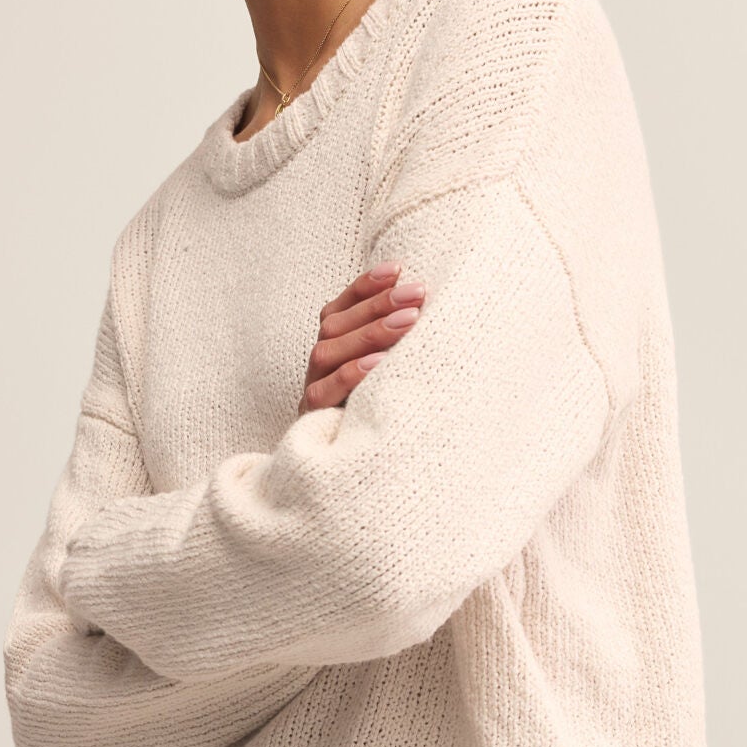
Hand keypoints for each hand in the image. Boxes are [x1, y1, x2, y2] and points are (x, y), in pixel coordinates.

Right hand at [297, 261, 426, 415]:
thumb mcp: (396, 375)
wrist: (363, 477)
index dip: (365, 286)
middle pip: (334, 325)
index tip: (399, 268)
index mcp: (333, 349)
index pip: (340, 308)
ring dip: (369, 333)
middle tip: (417, 293)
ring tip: (410, 321)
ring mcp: (313, 392)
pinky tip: (382, 363)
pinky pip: (325, 392)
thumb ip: (401, 345)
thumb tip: (433, 306)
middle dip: (377, 305)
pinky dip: (352, 374)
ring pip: (327, 351)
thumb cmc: (390, 413)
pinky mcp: (315, 419)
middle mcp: (318, 368)